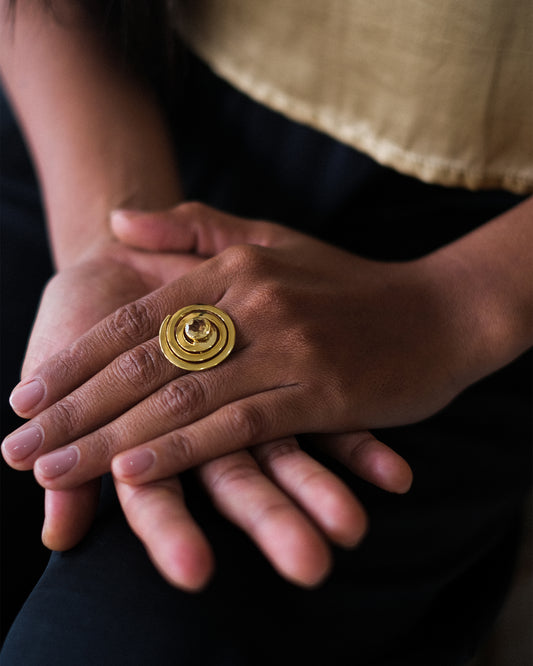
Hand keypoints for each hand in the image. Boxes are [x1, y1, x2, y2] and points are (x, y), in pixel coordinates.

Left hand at [7, 210, 410, 589]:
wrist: (438, 310)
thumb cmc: (348, 284)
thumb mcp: (272, 242)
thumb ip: (195, 232)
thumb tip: (120, 223)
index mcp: (233, 268)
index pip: (135, 319)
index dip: (74, 361)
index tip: (25, 398)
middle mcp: (251, 303)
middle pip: (143, 363)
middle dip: (72, 410)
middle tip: (15, 448)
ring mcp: (286, 347)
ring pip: (180, 398)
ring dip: (109, 440)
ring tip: (53, 472)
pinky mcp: (320, 391)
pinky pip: (238, 425)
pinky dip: (181, 449)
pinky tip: (134, 474)